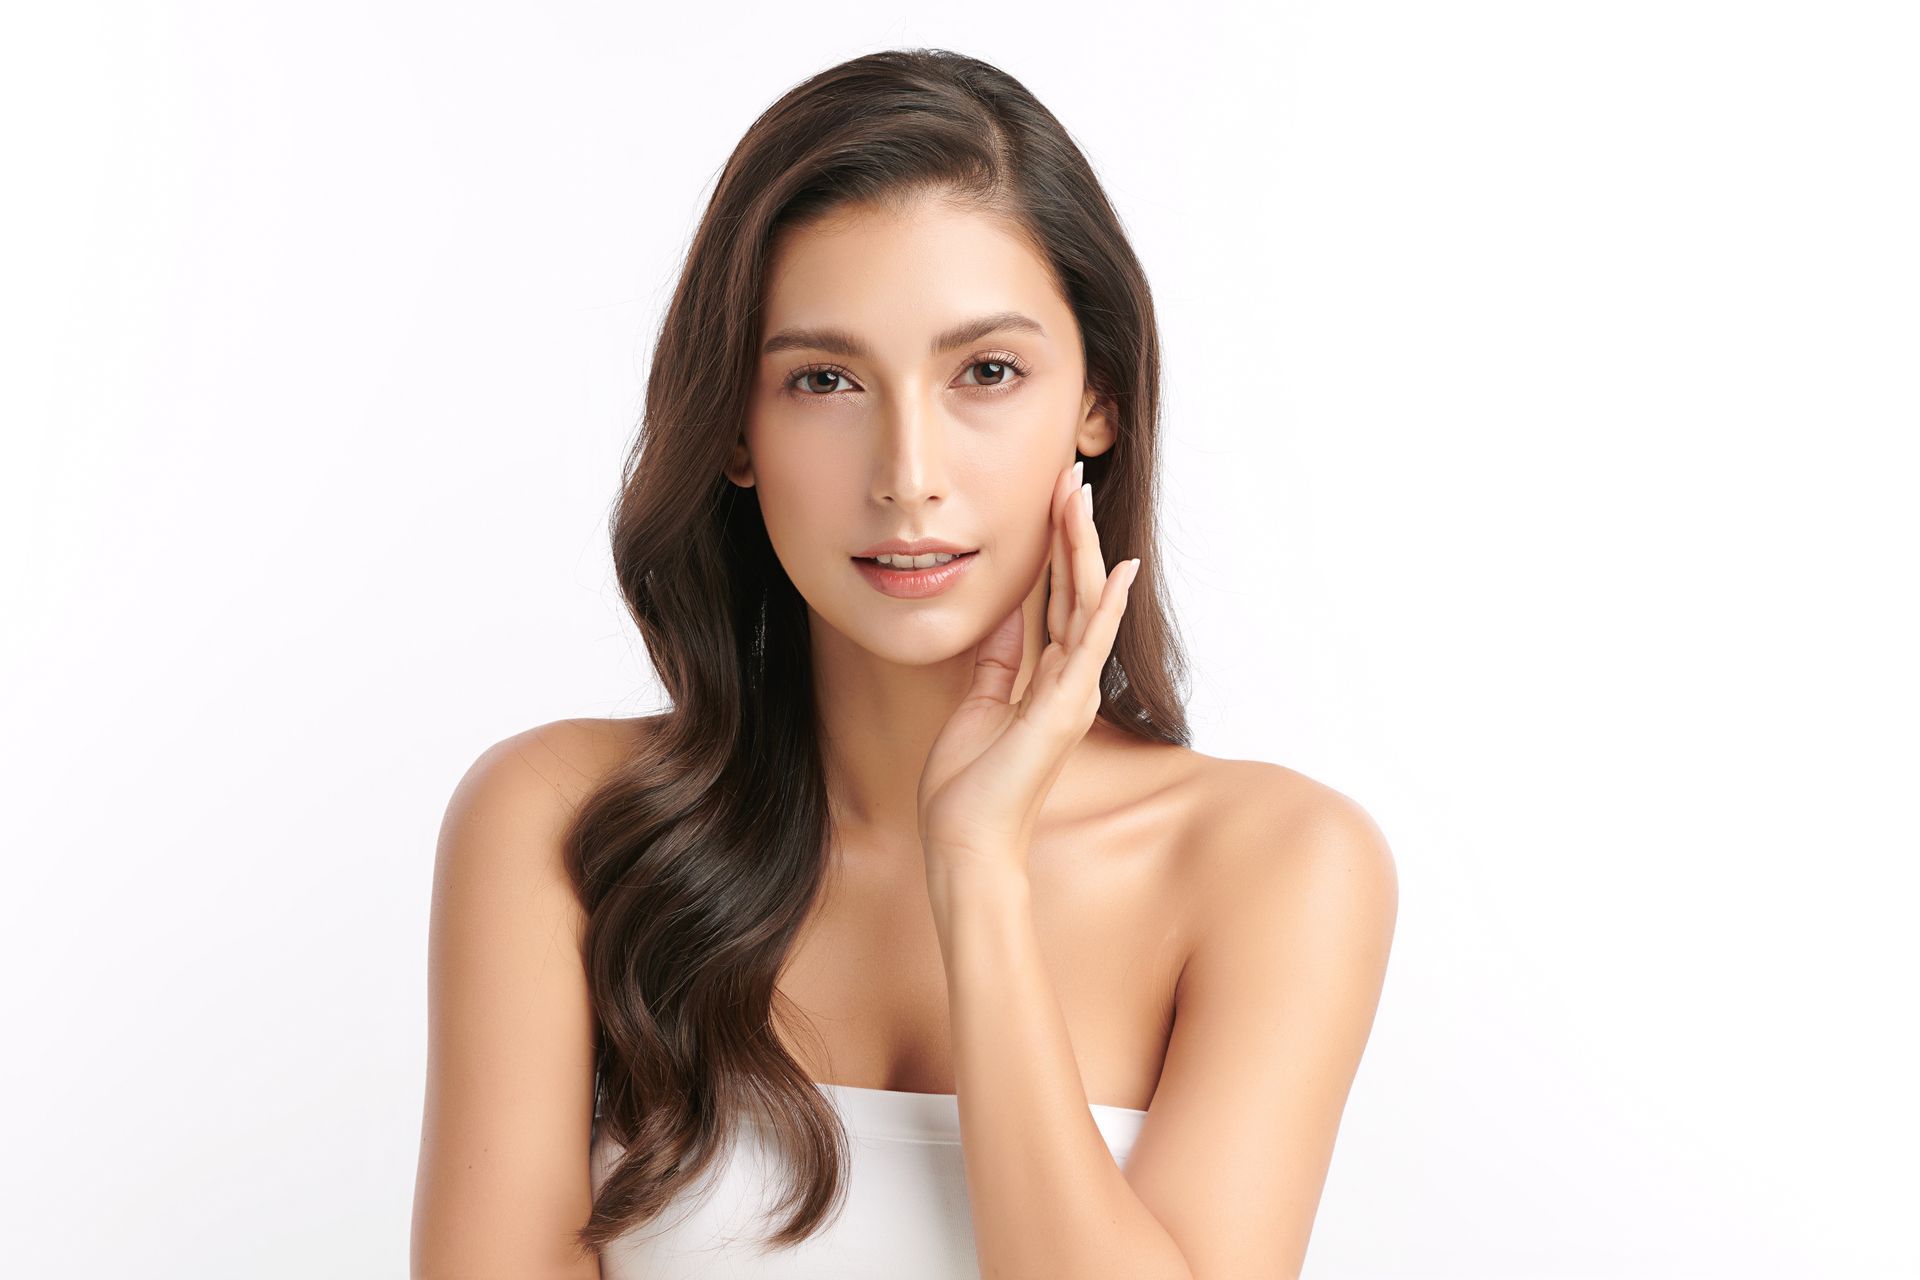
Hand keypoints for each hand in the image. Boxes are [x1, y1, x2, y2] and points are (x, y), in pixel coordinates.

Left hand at [916, 459, 1141, 874]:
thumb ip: (997, 665)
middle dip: (1073, 529)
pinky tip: (1117, 570)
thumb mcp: (978, 708)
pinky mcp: (1062, 710)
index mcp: (1050, 681)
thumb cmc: (969, 789)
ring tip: (1078, 494)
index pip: (1059, 599)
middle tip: (1072, 474)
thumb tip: (1005, 621)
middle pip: (1077, 589)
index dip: (1058, 546)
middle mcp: (1071, 682)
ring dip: (1082, 546)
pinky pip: (1086, 646)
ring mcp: (1071, 695)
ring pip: (1084, 604)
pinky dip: (1103, 607)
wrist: (968, 844)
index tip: (1056, 497)